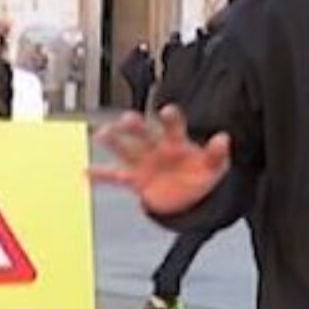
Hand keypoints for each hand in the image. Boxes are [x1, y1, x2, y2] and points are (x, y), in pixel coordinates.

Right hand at [89, 105, 231, 215]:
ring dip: (114, 142)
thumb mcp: (214, 166)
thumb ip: (216, 154)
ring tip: (102, 134)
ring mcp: (144, 162)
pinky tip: (86, 172)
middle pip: (143, 133)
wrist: (190, 197)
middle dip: (135, 126)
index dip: (170, 118)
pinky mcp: (135, 179)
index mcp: (176, 140)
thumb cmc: (201, 174)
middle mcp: (157, 147)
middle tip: (126, 119)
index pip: (173, 126)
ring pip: (126, 149)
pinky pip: (115, 177)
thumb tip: (223, 138)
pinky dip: (101, 176)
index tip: (166, 111)